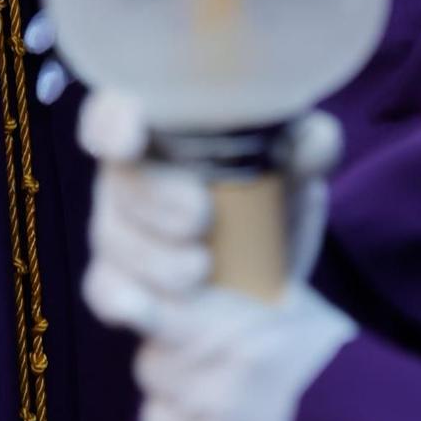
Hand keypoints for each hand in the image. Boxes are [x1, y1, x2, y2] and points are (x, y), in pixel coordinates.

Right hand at [78, 90, 341, 335]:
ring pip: (112, 235)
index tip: (131, 138)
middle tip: (200, 216)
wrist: (272, 293)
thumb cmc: (271, 209)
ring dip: (157, 256)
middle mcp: (130, 176)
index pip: (113, 111)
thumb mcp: (297, 176)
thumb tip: (315, 142)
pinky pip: (105, 289)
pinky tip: (145, 310)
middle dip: (156, 197)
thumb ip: (311, 147)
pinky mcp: (119, 287)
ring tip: (202, 268)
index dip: (111, 119)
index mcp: (163, 133)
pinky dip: (126, 300)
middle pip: (117, 177)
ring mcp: (118, 231)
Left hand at [135, 287, 354, 420]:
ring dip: (180, 417)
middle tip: (211, 369)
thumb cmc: (335, 366)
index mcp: (223, 335)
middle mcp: (208, 390)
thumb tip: (246, 234)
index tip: (138, 304)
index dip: (145, 309)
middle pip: (152, 369)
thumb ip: (255, 277)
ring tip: (224, 417)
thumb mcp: (296, 305)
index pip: (151, 312)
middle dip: (173, 367)